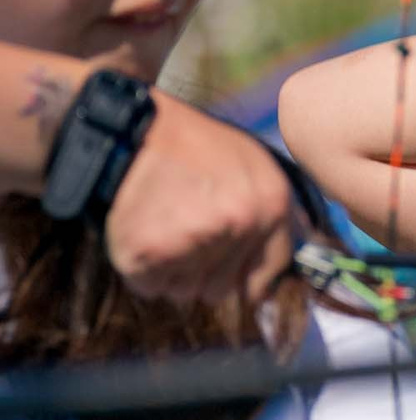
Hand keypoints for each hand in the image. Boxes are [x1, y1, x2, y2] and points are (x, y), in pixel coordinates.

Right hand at [106, 95, 301, 302]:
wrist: (133, 128)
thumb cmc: (192, 146)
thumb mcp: (252, 163)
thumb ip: (269, 211)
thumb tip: (279, 265)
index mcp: (272, 202)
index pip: (272, 269)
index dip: (251, 282)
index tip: (236, 284)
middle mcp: (242, 223)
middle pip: (223, 289)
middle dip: (202, 275)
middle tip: (181, 242)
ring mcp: (198, 238)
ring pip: (185, 291)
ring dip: (170, 274)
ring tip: (160, 233)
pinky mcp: (153, 250)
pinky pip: (150, 286)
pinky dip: (142, 271)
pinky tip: (141, 237)